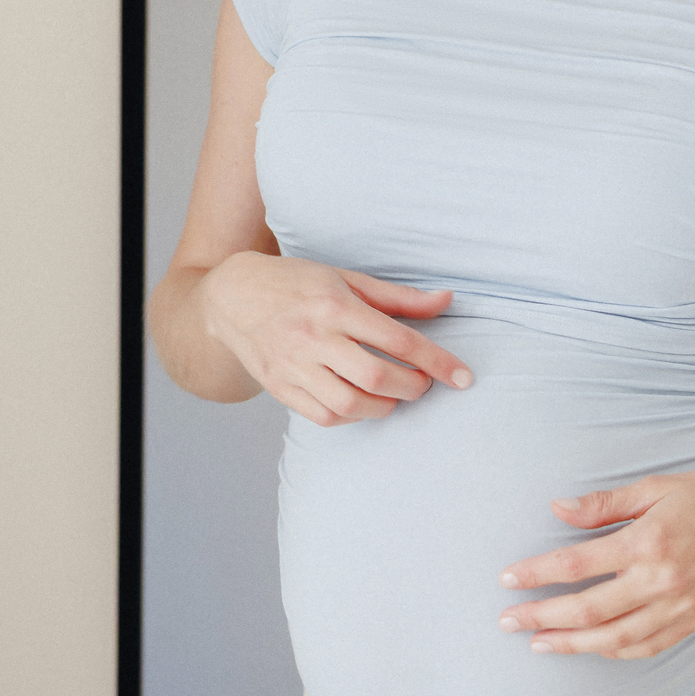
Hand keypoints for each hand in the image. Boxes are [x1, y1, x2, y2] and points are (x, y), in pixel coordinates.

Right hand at [201, 252, 471, 426]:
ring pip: (350, 404)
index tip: (464, 377)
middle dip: (413, 387)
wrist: (230, 297)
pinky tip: (362, 402)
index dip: (437, 361)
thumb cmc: (296, 283)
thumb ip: (398, 297)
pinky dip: (352, 416)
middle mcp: (313, 337)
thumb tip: (447, 300)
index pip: (399, 339)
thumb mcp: (346, 278)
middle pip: (376, 377)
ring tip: (394, 394)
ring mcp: (293, 366)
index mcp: (335, 305)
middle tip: (422, 382)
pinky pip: (324, 417)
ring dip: (384, 406)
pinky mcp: (279, 387)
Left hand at [496, 467, 694, 659]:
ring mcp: (678, 607)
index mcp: (648, 541)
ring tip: (539, 643)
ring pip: (613, 638)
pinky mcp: (694, 622)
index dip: (537, 574)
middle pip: (587, 609)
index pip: (576, 564)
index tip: (508, 580)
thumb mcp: (659, 486)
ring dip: (571, 644)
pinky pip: (646, 647)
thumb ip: (605, 504)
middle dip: (541, 616)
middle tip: (507, 621)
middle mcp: (660, 581)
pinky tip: (591, 648)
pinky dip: (614, 651)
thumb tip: (558, 509)